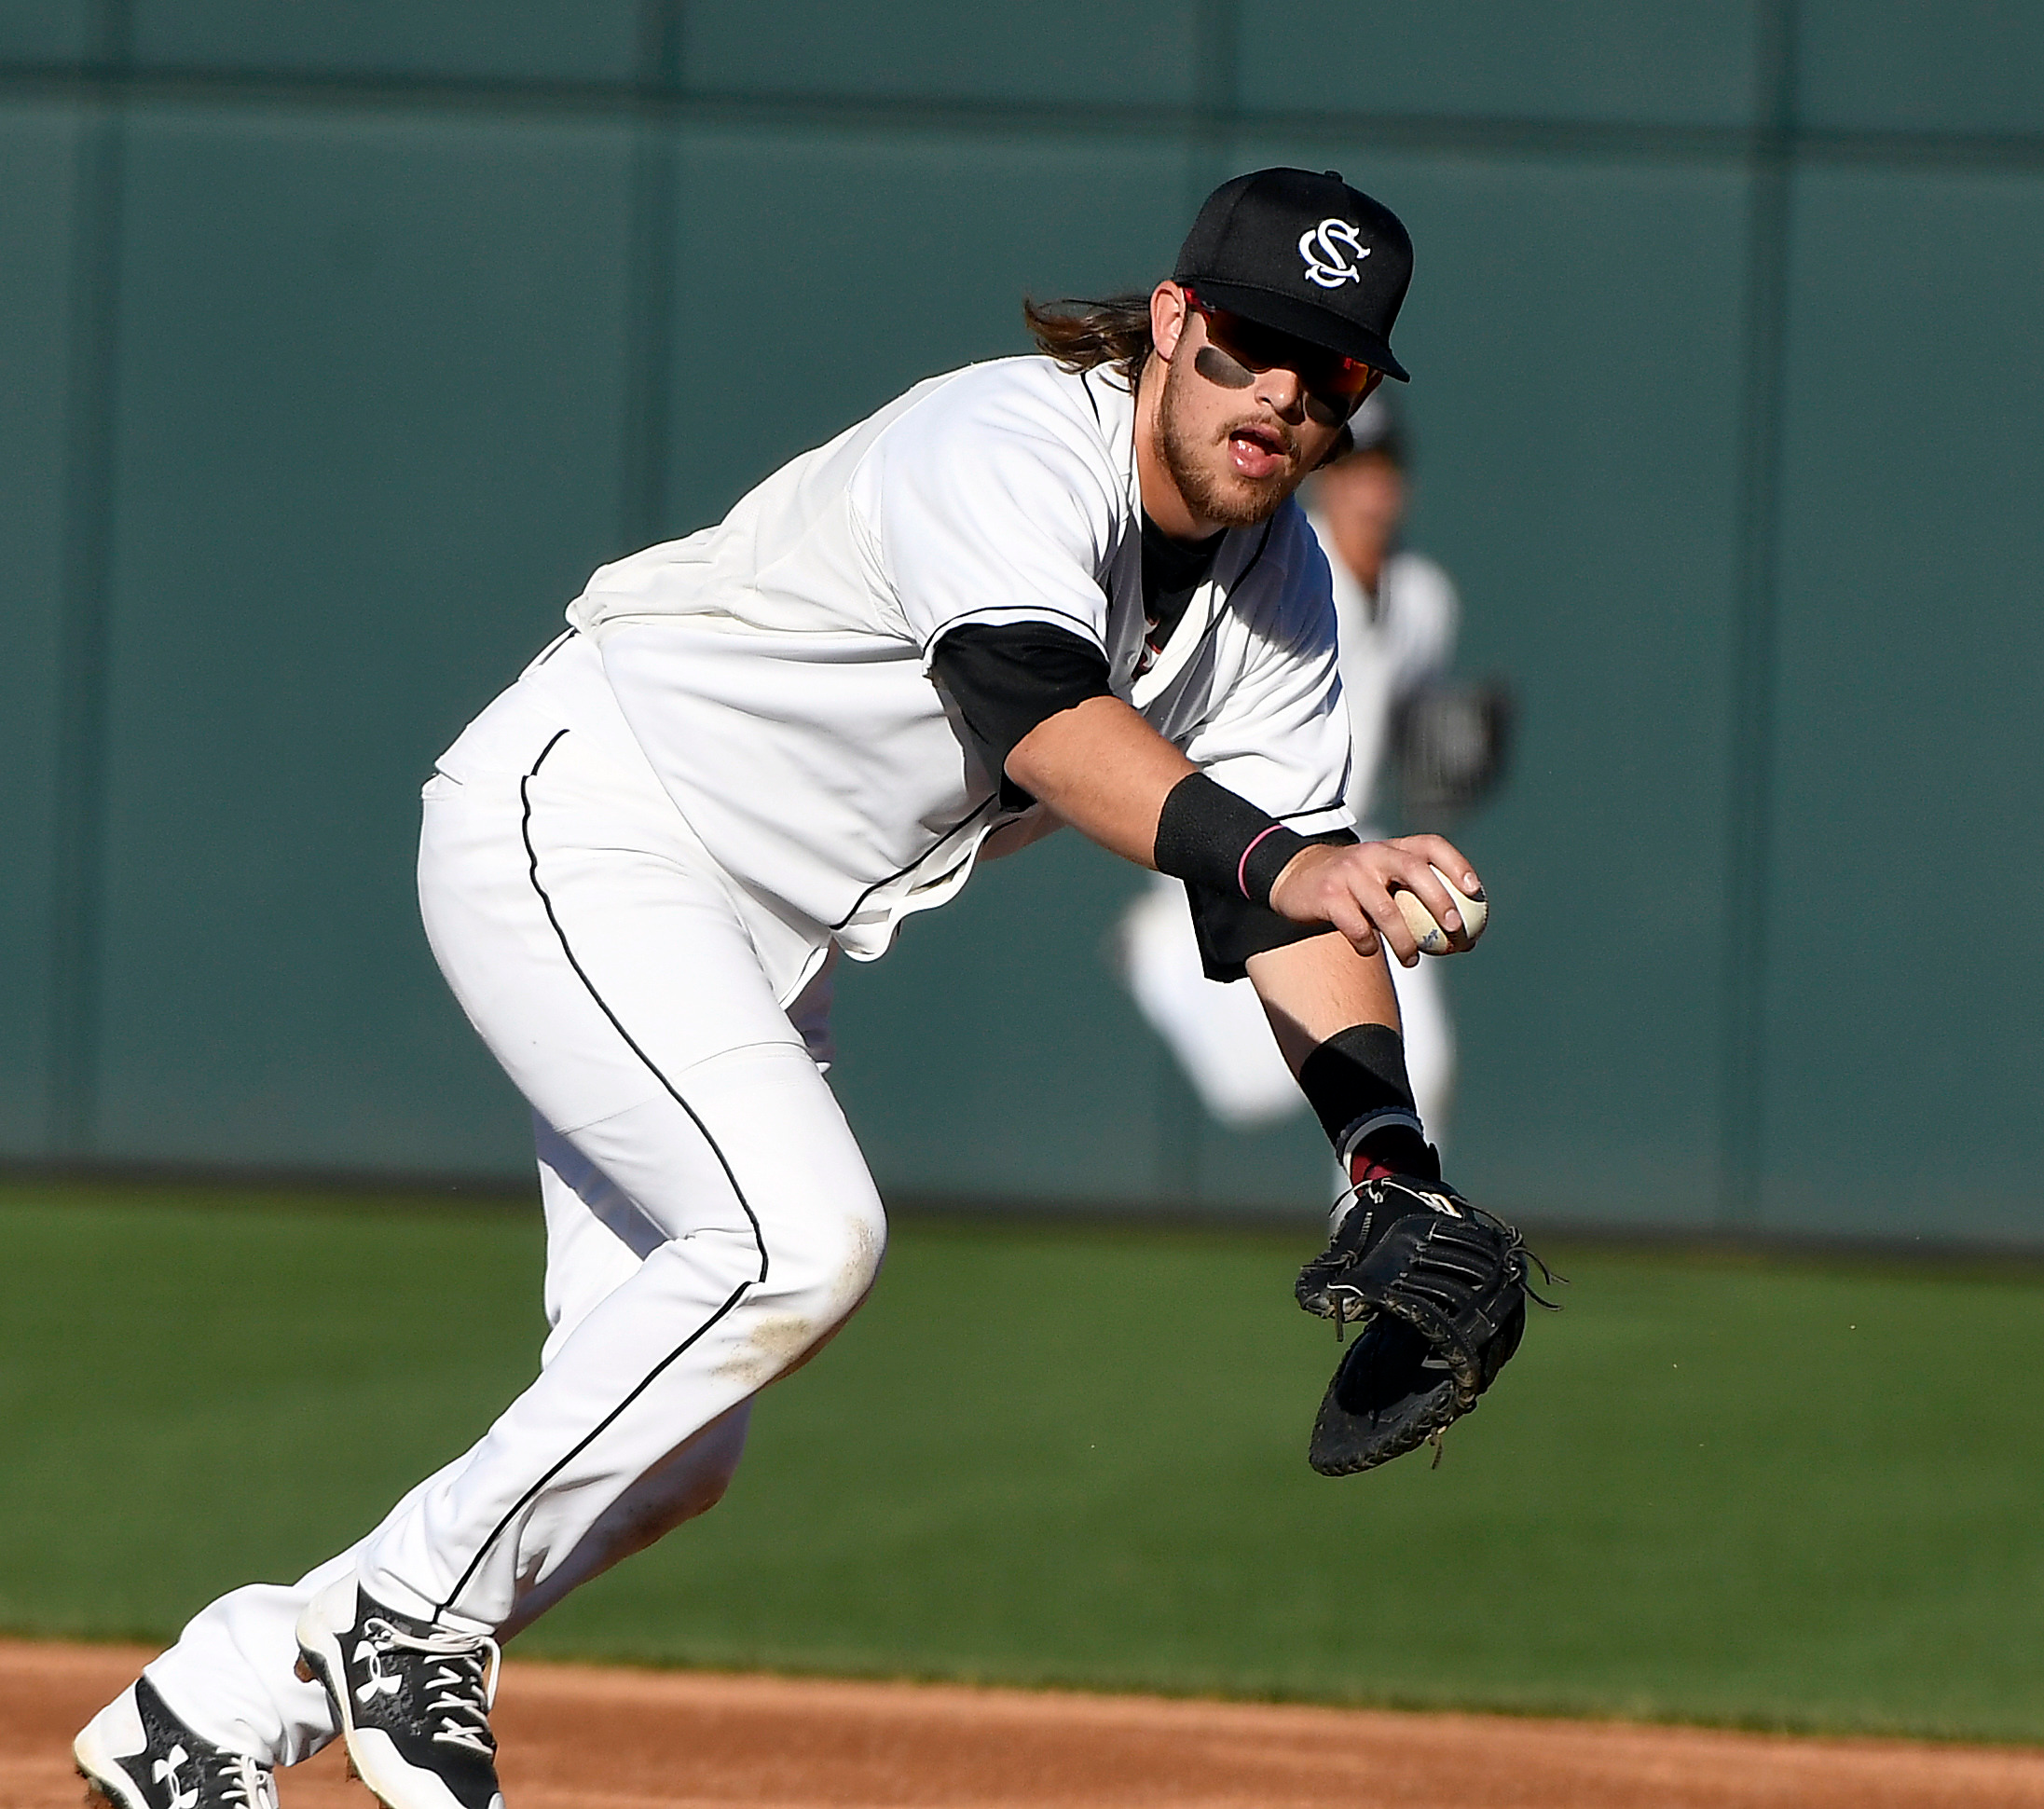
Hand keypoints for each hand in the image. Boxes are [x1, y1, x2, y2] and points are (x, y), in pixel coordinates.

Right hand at [1266, 834, 1481, 966]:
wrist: (1295, 878)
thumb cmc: (1353, 887)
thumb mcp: (1383, 880)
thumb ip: (1415, 899)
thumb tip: (1465, 938)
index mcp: (1393, 848)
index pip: (1431, 846)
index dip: (1457, 865)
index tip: (1474, 891)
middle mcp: (1374, 854)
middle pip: (1414, 871)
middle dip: (1439, 900)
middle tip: (1453, 929)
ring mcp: (1350, 873)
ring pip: (1386, 910)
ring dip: (1405, 941)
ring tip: (1412, 960)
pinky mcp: (1328, 895)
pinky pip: (1357, 928)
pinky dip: (1367, 945)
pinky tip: (1370, 950)